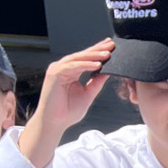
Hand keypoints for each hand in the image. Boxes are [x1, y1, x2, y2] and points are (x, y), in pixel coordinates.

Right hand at [24, 41, 112, 160]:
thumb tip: (107, 72)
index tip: (111, 47)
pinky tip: (97, 64)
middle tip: (112, 44)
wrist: (55, 122)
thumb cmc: (68, 111)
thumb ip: (96, 83)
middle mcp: (64, 68)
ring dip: (93, 55)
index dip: (98, 52)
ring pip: (78, 58)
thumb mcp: (87, 94)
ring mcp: (58, 69)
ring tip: (107, 54)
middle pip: (83, 55)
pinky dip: (85, 65)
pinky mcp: (55, 73)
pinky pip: (73, 66)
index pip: (86, 59)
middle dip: (98, 49)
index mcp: (71, 71)